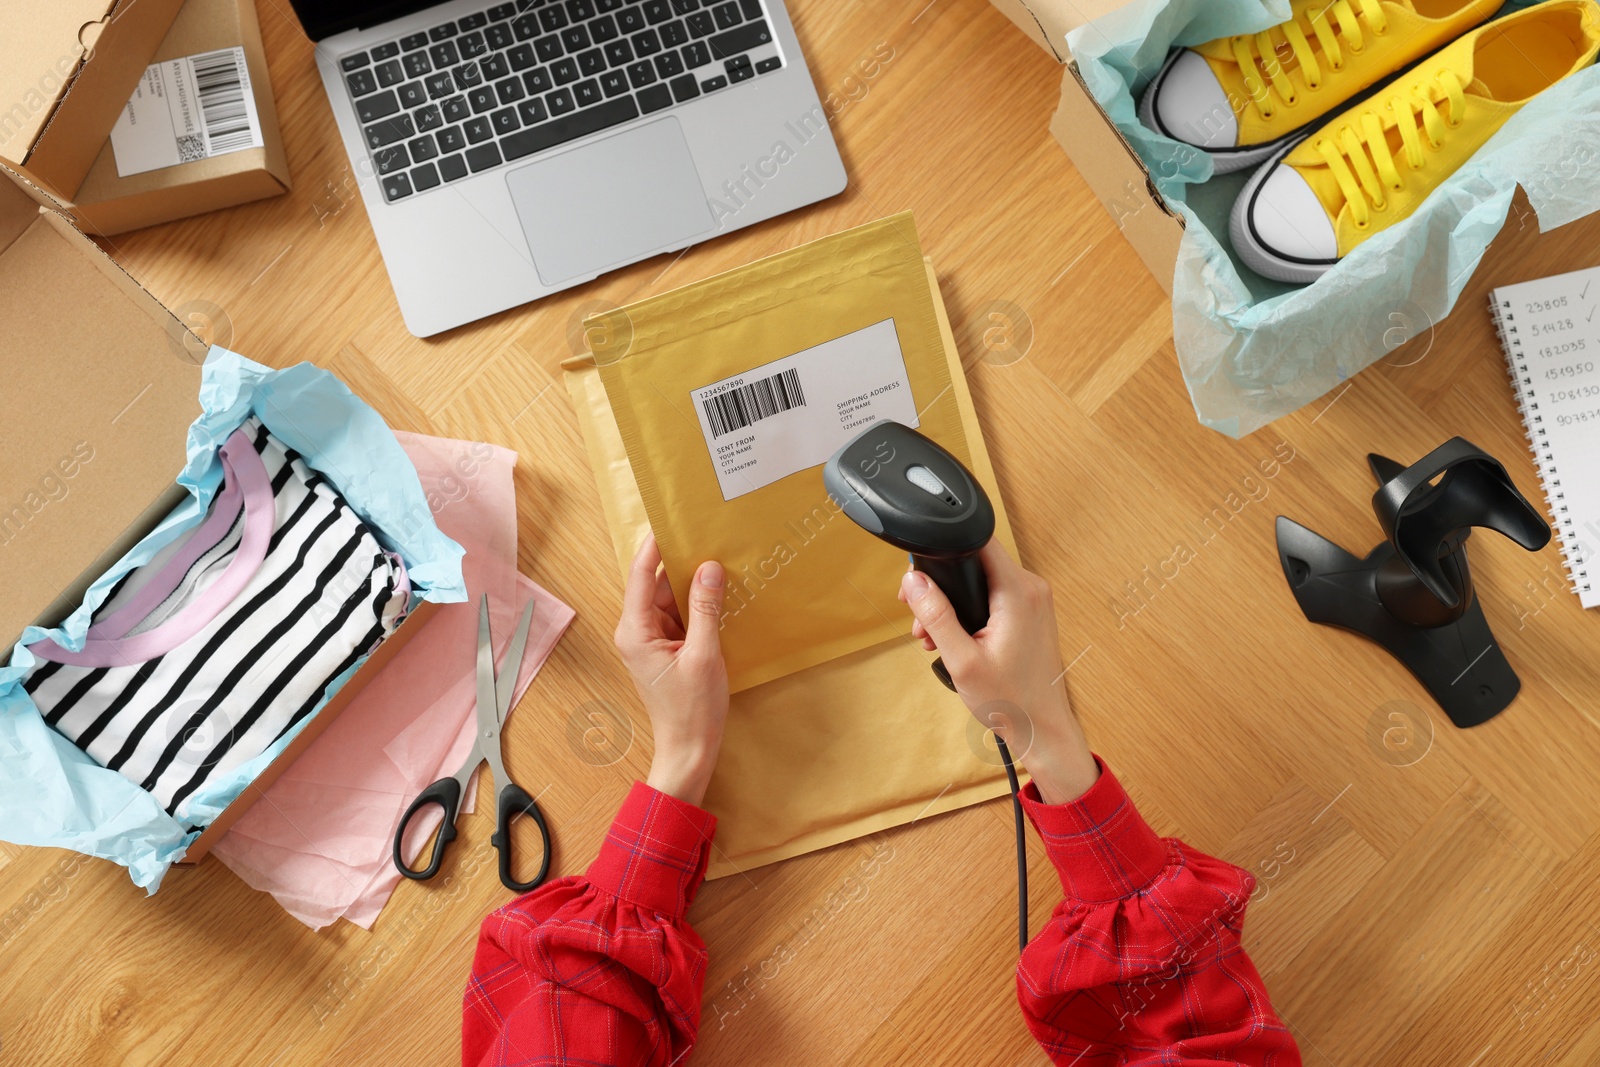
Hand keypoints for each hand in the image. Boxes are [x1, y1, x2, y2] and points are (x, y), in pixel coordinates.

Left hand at [614, 534, 728, 805]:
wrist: (689, 750)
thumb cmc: (692, 709)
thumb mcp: (704, 654)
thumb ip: (706, 608)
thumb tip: (710, 568)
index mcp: (635, 630)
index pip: (642, 575)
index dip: (656, 545)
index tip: (674, 519)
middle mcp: (636, 631)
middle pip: (656, 583)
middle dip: (681, 561)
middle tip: (709, 535)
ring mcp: (650, 639)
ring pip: (670, 598)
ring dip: (692, 583)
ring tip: (719, 558)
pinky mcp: (666, 647)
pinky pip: (679, 614)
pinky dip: (696, 603)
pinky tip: (718, 591)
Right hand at [898, 539, 1098, 804]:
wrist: (1042, 728)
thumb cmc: (1011, 701)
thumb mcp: (962, 660)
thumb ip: (936, 616)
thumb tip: (913, 581)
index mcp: (1018, 592)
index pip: (978, 541)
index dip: (944, 548)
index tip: (921, 573)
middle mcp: (1031, 588)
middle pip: (975, 562)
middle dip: (942, 587)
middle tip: (921, 620)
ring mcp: (1033, 599)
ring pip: (981, 581)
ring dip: (953, 603)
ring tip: (934, 637)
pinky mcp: (1030, 612)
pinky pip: (993, 596)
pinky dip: (970, 612)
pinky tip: (954, 638)